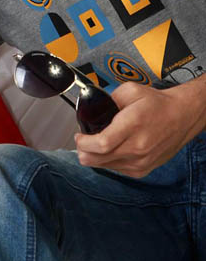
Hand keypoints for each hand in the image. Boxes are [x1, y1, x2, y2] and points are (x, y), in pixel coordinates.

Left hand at [75, 77, 205, 177]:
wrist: (181, 116)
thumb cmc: (157, 104)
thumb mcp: (130, 91)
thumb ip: (109, 99)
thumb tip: (93, 109)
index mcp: (133, 124)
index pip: (102, 143)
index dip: (84, 143)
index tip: (78, 136)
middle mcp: (138, 146)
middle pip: (99, 159)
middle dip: (83, 151)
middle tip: (81, 141)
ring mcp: (141, 161)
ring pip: (106, 167)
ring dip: (95, 157)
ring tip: (95, 144)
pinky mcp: (143, 169)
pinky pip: (117, 170)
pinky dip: (108, 162)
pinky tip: (110, 151)